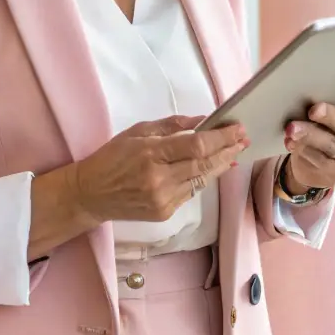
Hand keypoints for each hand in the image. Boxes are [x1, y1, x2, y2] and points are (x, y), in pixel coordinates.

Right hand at [72, 115, 249, 225]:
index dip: (221, 138)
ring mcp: (163, 199)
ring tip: (234, 153)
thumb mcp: (137, 132)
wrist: (90, 194)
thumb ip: (171, 126)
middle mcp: (159, 179)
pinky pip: (190, 192)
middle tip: (244, 139)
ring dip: (220, 166)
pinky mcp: (165, 213)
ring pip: (202, 181)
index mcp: (151, 154)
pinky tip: (210, 169)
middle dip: (228, 151)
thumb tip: (202, 121)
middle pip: (205, 165)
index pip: (196, 145)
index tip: (237, 128)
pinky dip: (201, 179)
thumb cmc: (112, 158)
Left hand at [281, 79, 334, 193]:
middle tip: (313, 110)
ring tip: (292, 128)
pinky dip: (303, 149)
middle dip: (330, 116)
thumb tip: (311, 87)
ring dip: (309, 135)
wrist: (326, 165)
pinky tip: (291, 142)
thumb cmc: (332, 129)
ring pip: (331, 145)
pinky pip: (319, 161)